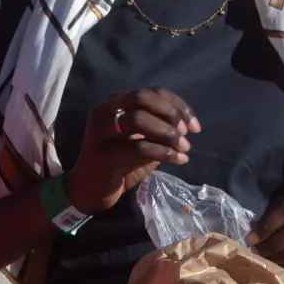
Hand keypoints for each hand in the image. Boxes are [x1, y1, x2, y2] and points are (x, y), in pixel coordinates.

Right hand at [63, 88, 199, 213]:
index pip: (149, 92)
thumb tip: (186, 125)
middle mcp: (103, 112)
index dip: (176, 104)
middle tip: (186, 132)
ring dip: (167, 132)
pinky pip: (138, 147)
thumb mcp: (140, 142)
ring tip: (184, 147)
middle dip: (169, 112)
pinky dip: (164, 152)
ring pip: (138, 119)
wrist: (90, 191)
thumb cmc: (118, 165)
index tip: (194, 125)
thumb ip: (158, 129)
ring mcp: (99, 131)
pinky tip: (179, 160)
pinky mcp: (103, 154)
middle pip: (141, 97)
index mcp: (113, 104)